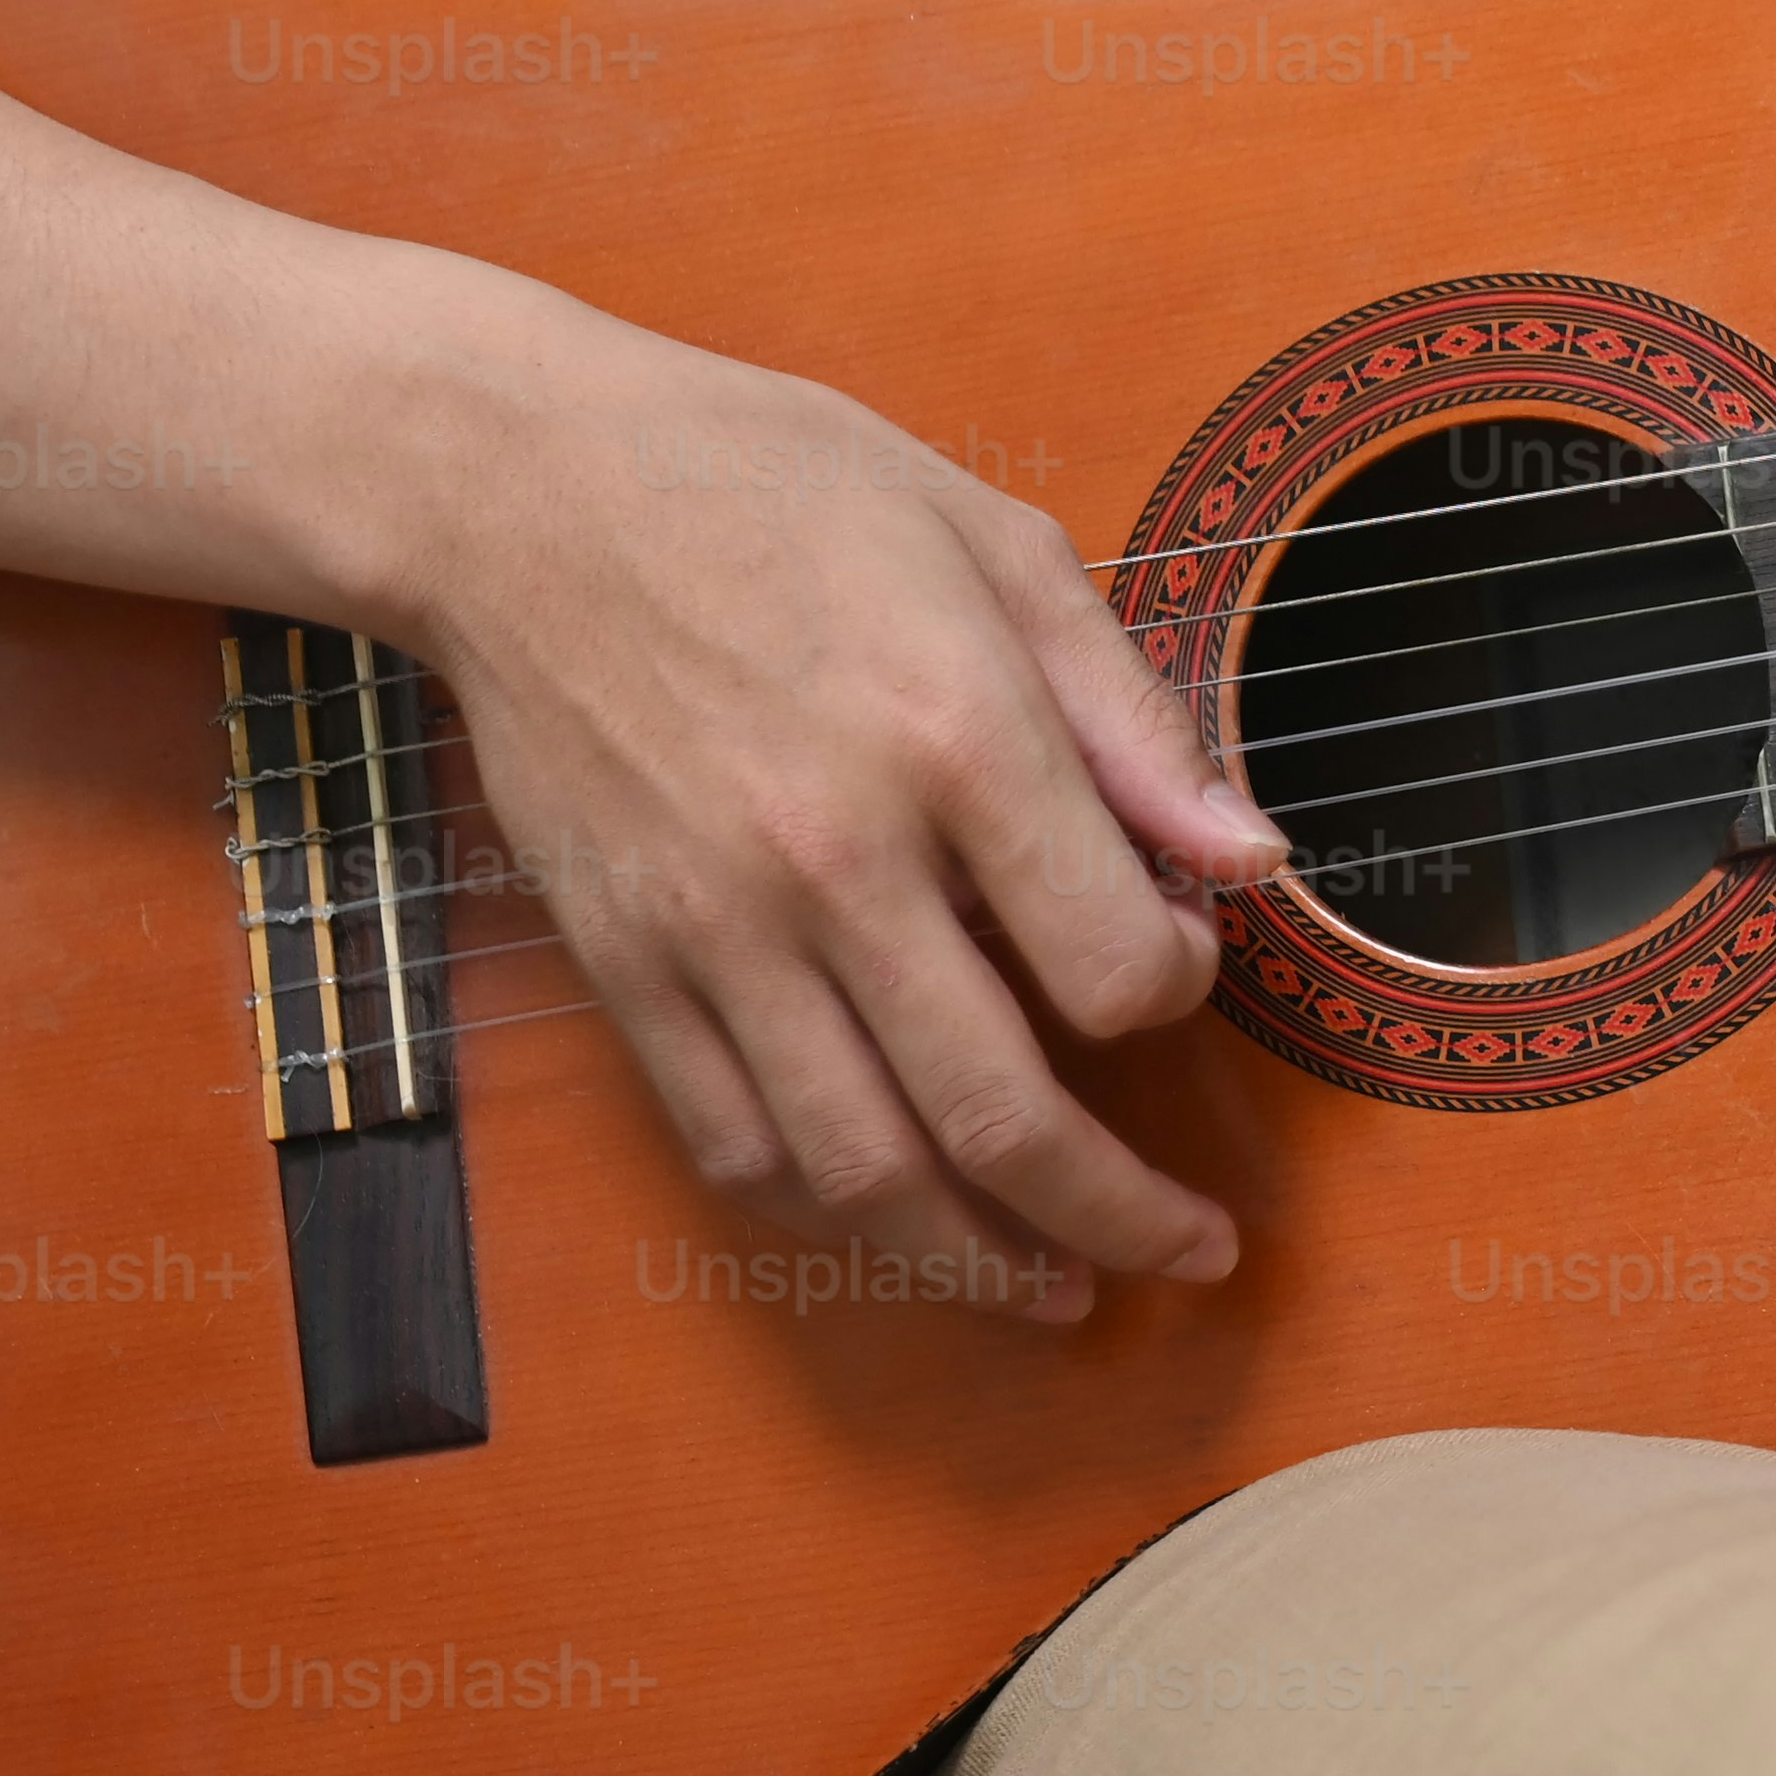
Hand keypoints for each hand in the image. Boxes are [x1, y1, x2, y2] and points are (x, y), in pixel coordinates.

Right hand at [386, 297, 1285, 1320]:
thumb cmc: (774, 489)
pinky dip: (832, 1209)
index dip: (1178, 994)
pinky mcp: (626, 965)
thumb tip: (1252, 861)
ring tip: (1061, 1286)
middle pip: (1001, 1112)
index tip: (1177, 967)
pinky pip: (737, 1142)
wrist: (523, 494)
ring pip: (864, 1169)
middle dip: (1120, 1211)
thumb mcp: (996, 545)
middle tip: (1193, 1250)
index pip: (1112, 964)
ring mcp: (714, 930)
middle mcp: (833, 859)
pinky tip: (902, 1217)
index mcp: (951, 738)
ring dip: (981, 1260)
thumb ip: (1132, 719)